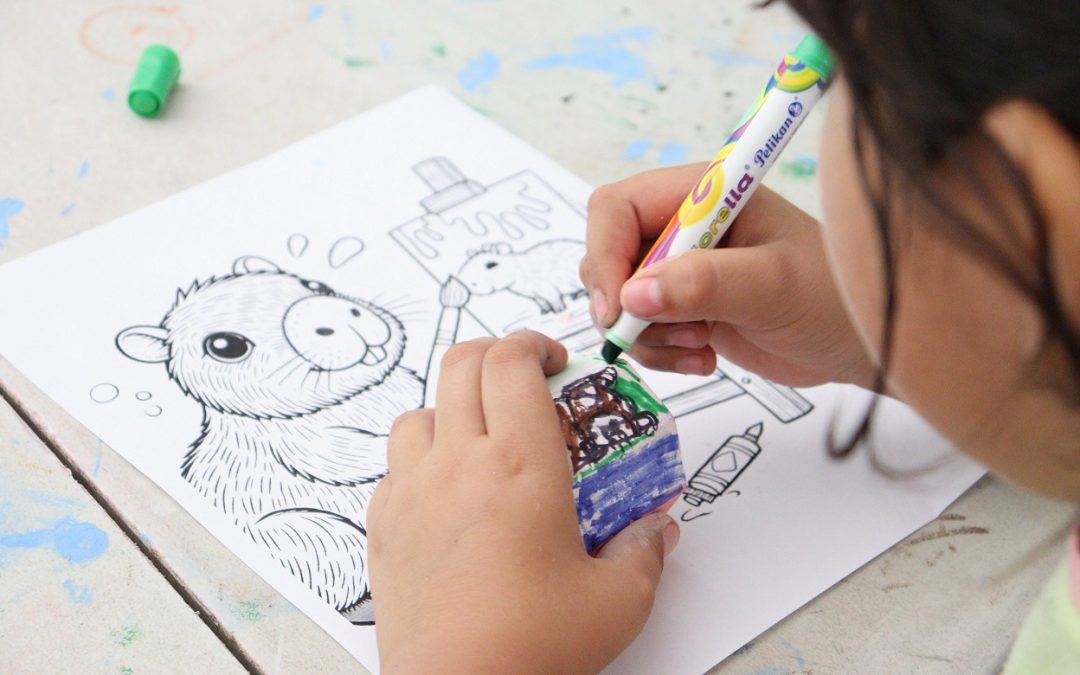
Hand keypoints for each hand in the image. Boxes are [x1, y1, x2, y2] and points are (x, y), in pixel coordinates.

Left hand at [368, 331, 678, 673]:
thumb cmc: (535, 644)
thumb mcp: (617, 600)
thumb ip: (645, 551)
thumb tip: (658, 529)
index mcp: (520, 463)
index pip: (511, 361)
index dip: (533, 344)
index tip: (555, 361)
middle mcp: (458, 462)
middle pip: (460, 364)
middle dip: (495, 356)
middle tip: (524, 382)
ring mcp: (412, 491)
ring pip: (418, 411)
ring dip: (451, 408)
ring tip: (481, 439)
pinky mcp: (383, 526)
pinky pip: (394, 467)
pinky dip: (421, 460)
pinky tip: (447, 495)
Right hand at [581, 163, 874, 387]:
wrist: (862, 342)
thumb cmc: (833, 296)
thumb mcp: (772, 286)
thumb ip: (704, 285)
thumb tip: (633, 294)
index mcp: (702, 195)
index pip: (617, 208)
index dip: (604, 254)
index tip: (616, 309)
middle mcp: (684, 226)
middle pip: (609, 255)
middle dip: (626, 304)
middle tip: (665, 335)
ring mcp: (682, 269)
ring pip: (620, 301)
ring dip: (649, 336)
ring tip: (701, 346)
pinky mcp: (685, 308)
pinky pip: (642, 331)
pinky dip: (663, 352)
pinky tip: (707, 357)